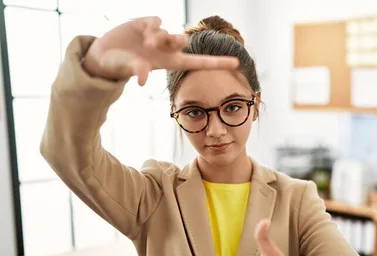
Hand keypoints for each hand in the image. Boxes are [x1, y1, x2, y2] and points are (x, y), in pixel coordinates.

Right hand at [82, 16, 237, 85]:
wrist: (102, 56)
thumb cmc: (119, 66)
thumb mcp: (128, 69)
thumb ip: (136, 70)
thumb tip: (142, 76)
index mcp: (169, 62)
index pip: (198, 62)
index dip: (217, 63)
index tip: (237, 62)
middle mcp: (166, 48)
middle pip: (184, 41)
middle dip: (177, 40)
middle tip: (160, 45)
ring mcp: (157, 35)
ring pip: (169, 32)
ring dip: (160, 37)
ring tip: (147, 43)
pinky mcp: (146, 23)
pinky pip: (156, 22)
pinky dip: (151, 28)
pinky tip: (143, 34)